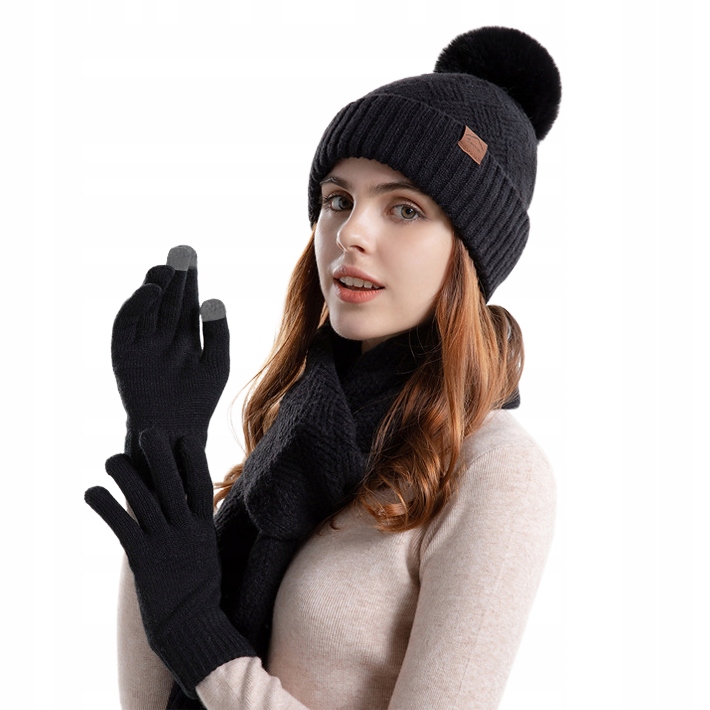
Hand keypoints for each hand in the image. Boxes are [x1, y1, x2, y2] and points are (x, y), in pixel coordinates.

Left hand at [85, 429, 254, 697]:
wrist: (193, 628)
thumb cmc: (199, 593)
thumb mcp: (206, 555)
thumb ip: (198, 530)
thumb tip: (193, 513)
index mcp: (204, 528)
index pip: (201, 484)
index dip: (193, 459)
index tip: (184, 437)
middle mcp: (187, 531)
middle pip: (173, 484)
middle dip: (160, 457)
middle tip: (148, 432)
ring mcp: (167, 544)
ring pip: (144, 500)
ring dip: (126, 476)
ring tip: (111, 459)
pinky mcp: (144, 560)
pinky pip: (123, 526)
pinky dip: (106, 506)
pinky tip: (92, 492)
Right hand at [112, 245, 228, 474]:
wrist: (174, 434)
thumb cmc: (199, 402)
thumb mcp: (216, 364)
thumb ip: (218, 333)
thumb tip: (214, 299)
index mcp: (185, 339)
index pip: (186, 303)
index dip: (189, 281)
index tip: (193, 258)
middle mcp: (162, 338)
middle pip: (166, 300)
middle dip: (173, 277)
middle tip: (181, 251)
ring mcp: (142, 345)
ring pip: (147, 308)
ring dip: (155, 286)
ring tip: (166, 266)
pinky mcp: (123, 354)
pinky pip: (127, 324)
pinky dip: (136, 305)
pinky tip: (151, 290)